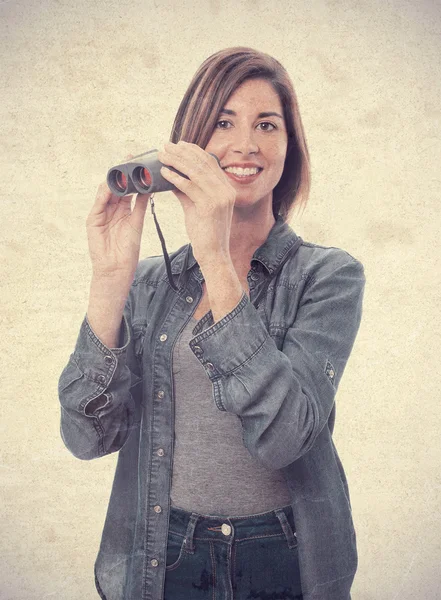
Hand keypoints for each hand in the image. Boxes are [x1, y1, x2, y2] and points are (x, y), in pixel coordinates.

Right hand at [86, 154, 151, 278]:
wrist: (117, 269)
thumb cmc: (128, 250)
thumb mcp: (137, 224)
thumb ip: (140, 205)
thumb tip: (149, 189)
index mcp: (123, 209)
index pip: (126, 187)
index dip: (132, 176)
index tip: (140, 163)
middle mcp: (111, 209)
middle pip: (115, 186)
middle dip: (121, 172)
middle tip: (129, 158)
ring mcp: (101, 213)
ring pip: (106, 191)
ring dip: (113, 180)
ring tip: (122, 169)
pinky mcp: (93, 220)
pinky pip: (99, 203)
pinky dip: (104, 194)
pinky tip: (111, 186)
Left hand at [157, 141, 235, 266]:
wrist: (214, 254)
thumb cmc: (205, 233)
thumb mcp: (196, 207)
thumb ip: (186, 191)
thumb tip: (171, 176)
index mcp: (226, 188)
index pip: (209, 162)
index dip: (193, 151)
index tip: (178, 144)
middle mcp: (226, 190)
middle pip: (202, 163)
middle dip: (182, 152)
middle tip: (165, 146)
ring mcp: (220, 198)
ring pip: (196, 172)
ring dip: (176, 161)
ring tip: (162, 156)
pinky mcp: (210, 206)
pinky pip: (190, 187)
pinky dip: (175, 178)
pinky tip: (164, 173)